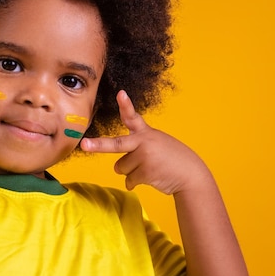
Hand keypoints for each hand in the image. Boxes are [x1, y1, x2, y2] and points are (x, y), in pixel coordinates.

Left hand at [80, 90, 211, 193]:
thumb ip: (136, 148)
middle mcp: (143, 143)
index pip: (133, 117)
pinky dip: (135, 182)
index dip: (126, 105)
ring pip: (120, 167)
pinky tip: (151, 177)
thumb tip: (116, 167)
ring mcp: (144, 158)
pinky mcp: (146, 173)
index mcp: (146, 133)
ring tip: (149, 167)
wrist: (190, 175)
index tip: (120, 94)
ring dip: (131, 171)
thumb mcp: (156, 143)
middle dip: (98, 145)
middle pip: (116, 144)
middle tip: (84, 145)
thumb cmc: (171, 158)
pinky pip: (129, 179)